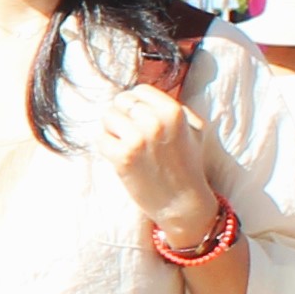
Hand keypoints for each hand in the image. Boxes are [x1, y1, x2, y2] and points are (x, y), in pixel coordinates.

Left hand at [100, 53, 228, 248]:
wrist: (182, 202)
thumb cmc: (187, 164)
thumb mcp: (194, 129)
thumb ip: (174, 108)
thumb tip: (144, 95)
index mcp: (173, 112)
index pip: (139, 91)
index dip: (136, 105)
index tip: (140, 121)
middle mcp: (155, 122)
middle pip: (120, 101)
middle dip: (123, 117)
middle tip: (131, 135)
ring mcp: (138, 139)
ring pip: (107, 117)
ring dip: (113, 131)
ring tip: (127, 146)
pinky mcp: (122, 157)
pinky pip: (100, 139)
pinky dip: (106, 148)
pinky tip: (122, 158)